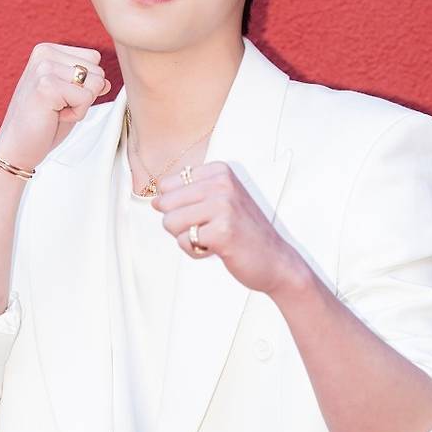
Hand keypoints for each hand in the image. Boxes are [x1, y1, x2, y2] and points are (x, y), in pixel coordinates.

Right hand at [0, 42, 110, 171]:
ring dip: (81, 105)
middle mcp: (45, 54)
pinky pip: (86, 98)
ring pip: (95, 83)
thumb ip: (88, 83)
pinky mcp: (47, 86)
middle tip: (57, 107)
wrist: (17, 147)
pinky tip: (54, 117)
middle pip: (97, 70)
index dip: (85, 84)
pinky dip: (76, 114)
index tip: (61, 97)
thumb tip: (105, 82)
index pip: (93, 58)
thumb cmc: (43, 123)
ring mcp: (44, 68)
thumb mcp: (70, 96)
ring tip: (55, 111)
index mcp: (48, 51)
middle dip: (85, 95)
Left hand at [150, 160, 298, 294]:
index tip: (204, 214)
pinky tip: (217, 249)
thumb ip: (188, 195)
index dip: (178, 206)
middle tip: (208, 228)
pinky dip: (196, 251)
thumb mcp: (220, 201)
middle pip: (165, 203)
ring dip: (187, 237)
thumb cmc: (244, 232)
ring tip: (213, 238)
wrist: (276, 260)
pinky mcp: (221, 230)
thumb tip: (155, 201)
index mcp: (219, 171)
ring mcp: (223, 206)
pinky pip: (183, 242)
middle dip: (179, 223)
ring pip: (170, 222)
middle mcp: (222, 183)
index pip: (168, 185)